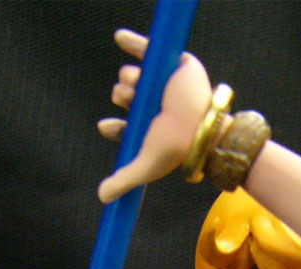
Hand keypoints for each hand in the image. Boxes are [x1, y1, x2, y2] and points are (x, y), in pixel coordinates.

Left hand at [97, 29, 211, 202]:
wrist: (198, 125)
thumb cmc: (175, 147)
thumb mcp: (145, 165)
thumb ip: (124, 181)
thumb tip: (102, 199)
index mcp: (149, 127)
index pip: (126, 124)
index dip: (113, 126)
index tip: (104, 127)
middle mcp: (153, 105)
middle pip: (125, 95)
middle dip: (122, 97)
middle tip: (129, 100)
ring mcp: (161, 84)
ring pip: (132, 75)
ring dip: (128, 80)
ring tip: (136, 86)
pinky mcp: (171, 64)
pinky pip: (147, 49)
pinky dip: (132, 42)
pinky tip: (119, 38)